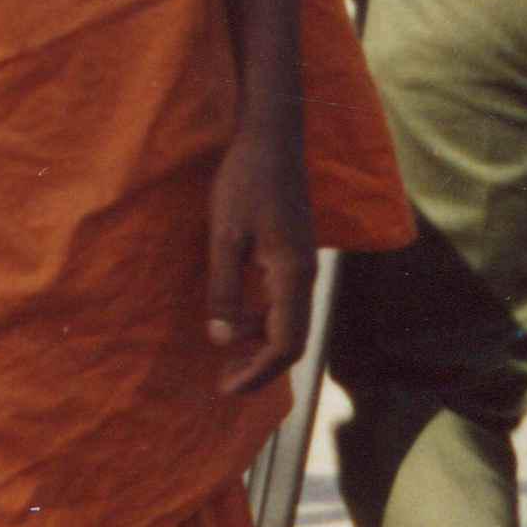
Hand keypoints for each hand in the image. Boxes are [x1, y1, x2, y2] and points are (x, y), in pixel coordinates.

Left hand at [206, 118, 314, 395]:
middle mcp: (305, 275)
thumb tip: (222, 340)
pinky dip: (262, 318)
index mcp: (292, 275)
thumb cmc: (244, 181)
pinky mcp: (293, 253)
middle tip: (223, 382)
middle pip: (292, 340)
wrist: (270, 138)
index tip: (226, 388)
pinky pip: (283, 301)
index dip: (257, 373)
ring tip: (224, 353)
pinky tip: (235, 317)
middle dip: (260, 367)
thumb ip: (225, 289)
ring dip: (259, 342)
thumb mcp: (224, 235)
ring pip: (288, 321)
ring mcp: (302, 264)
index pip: (285, 344)